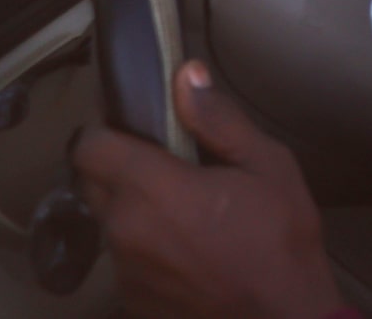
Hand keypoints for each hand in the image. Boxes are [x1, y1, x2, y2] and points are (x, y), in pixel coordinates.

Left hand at [74, 60, 342, 318]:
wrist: (280, 315)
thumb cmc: (280, 238)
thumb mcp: (266, 165)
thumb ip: (219, 119)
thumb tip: (188, 75)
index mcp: (153, 189)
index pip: (91, 146)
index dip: (108, 130)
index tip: (137, 127)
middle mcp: (125, 229)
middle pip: (93, 182)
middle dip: (121, 167)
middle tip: (169, 165)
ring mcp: (124, 268)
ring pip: (111, 220)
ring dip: (135, 208)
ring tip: (186, 210)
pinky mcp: (131, 296)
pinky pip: (125, 256)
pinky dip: (146, 244)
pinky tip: (188, 246)